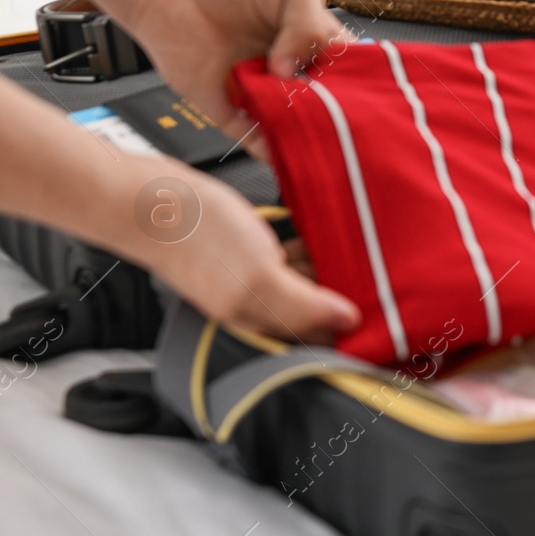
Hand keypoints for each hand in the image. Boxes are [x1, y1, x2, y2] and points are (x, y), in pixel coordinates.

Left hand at [109, 0, 351, 160]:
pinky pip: (256, 141)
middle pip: (329, 106)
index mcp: (317, 45)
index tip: (365, 93)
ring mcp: (265, 95)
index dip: (360, 84)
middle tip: (338, 117)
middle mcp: (296, 73)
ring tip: (309, 129)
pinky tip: (280, 146)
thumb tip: (292, 71)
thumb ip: (311, 25)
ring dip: (305, 132)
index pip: (351, 73)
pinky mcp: (232, 113)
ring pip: (296, 127)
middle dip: (336, 114)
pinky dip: (270, 150)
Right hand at [118, 157, 357, 341]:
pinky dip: (306, 240)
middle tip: (370, 265)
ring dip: (328, 260)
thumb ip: (305, 306)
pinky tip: (314, 226)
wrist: (151, 198)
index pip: (319, 337)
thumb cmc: (194, 238)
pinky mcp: (250, 251)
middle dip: (344, 287)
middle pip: (318, 307)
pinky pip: (291, 251)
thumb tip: (348, 323)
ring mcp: (253, 278)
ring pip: (307, 276)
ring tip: (349, 242)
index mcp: (259, 324)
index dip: (350, 321)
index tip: (382, 301)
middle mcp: (259, 306)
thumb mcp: (258, 277)